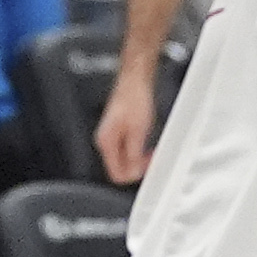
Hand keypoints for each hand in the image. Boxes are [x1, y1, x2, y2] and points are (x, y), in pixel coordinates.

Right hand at [94, 69, 155, 185]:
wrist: (134, 82)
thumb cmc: (135, 98)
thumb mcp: (138, 130)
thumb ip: (134, 153)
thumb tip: (134, 171)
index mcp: (106, 141)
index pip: (116, 174)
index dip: (134, 175)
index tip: (147, 167)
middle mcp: (105, 141)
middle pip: (119, 169)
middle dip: (137, 168)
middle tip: (151, 159)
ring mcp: (111, 137)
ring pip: (124, 161)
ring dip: (139, 160)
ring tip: (151, 152)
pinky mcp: (118, 133)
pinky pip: (127, 152)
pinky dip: (138, 152)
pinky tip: (146, 145)